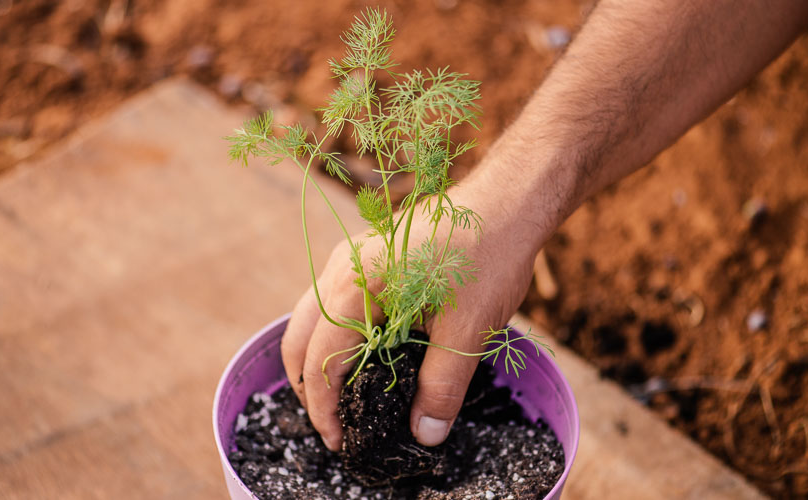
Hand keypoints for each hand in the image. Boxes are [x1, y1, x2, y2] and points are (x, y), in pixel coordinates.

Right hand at [280, 181, 543, 450]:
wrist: (507, 201)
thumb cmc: (487, 258)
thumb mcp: (467, 332)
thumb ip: (441, 387)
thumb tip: (425, 435)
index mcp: (356, 288)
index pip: (319, 359)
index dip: (322, 407)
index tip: (337, 441)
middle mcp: (341, 270)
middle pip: (299, 336)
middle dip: (308, 386)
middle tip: (333, 425)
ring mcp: (351, 259)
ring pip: (310, 317)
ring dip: (317, 359)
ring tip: (342, 396)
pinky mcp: (367, 256)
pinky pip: (330, 301)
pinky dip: (332, 334)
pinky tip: (361, 355)